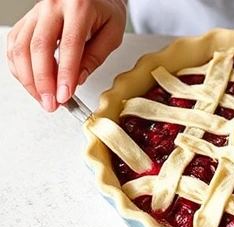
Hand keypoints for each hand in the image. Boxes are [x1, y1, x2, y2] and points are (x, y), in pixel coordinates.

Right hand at [6, 0, 126, 111]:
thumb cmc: (105, 12)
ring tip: (43, 99)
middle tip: (51, 104)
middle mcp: (52, 6)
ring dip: (29, 78)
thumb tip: (76, 81)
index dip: (64, 74)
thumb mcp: (113, 33)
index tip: (65, 96)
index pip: (68, 45)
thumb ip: (95, 56)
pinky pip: (15, 44)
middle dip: (42, 81)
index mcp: (78, 7)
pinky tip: (31, 82)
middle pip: (38, 47)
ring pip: (20, 47)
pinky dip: (19, 67)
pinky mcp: (26, 19)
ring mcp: (35, 12)